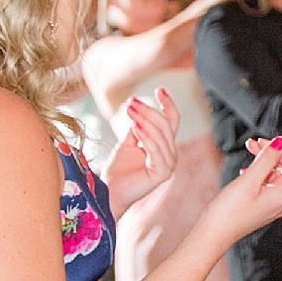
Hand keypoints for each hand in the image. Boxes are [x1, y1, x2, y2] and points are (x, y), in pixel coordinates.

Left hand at [102, 90, 179, 209]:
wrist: (109, 192)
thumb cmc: (118, 170)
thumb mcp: (127, 142)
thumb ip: (137, 127)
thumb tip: (138, 107)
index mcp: (165, 147)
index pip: (172, 121)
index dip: (167, 104)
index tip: (159, 89)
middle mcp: (170, 155)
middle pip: (166, 125)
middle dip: (149, 111)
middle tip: (131, 102)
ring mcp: (168, 165)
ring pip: (161, 135)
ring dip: (145, 120)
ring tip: (130, 111)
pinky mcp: (162, 173)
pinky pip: (156, 149)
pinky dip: (146, 136)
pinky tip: (134, 127)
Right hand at [201, 136, 281, 246]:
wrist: (211, 236)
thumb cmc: (228, 213)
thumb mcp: (248, 180)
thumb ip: (267, 159)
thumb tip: (281, 142)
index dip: (281, 149)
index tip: (262, 143)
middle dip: (271, 152)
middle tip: (252, 144)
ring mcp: (272, 204)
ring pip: (274, 174)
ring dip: (263, 160)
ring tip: (248, 151)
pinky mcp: (261, 206)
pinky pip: (265, 183)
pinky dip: (257, 172)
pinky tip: (244, 170)